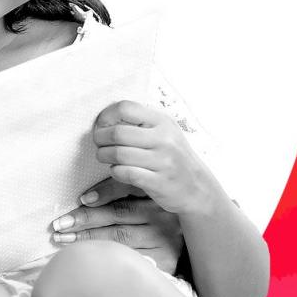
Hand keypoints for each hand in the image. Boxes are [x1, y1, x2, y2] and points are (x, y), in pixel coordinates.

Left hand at [50, 177, 184, 273]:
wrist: (197, 240)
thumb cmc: (158, 217)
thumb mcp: (146, 198)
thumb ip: (124, 189)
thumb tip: (84, 192)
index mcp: (154, 195)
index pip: (125, 192)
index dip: (102, 193)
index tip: (80, 198)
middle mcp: (160, 216)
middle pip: (117, 215)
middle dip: (84, 219)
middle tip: (58, 224)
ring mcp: (163, 240)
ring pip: (118, 238)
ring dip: (87, 238)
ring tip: (61, 238)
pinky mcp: (162, 261)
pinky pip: (127, 259)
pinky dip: (103, 257)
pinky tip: (85, 257)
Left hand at [89, 100, 217, 215]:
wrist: (198, 188)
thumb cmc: (172, 158)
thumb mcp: (164, 133)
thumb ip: (140, 123)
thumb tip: (103, 118)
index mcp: (163, 121)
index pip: (126, 108)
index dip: (106, 116)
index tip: (102, 126)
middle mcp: (165, 139)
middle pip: (117, 132)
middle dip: (100, 139)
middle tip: (99, 144)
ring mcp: (163, 161)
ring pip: (119, 154)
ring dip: (104, 156)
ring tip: (105, 157)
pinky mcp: (159, 182)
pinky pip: (126, 173)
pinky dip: (115, 172)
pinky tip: (117, 171)